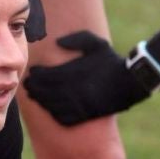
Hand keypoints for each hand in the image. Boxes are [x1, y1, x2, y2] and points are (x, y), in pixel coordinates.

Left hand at [24, 31, 145, 125]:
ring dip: (40, 101)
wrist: (130, 83)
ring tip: (35, 96)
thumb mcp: (96, 44)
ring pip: (50, 106)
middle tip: (29, 85)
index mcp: (72, 73)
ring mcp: (77, 105)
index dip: (35, 74)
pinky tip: (51, 108)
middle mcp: (72, 91)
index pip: (44, 76)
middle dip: (33, 88)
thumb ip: (76, 39)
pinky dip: (54, 114)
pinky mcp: (84, 116)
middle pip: (43, 92)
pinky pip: (62, 118)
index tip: (33, 71)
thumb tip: (57, 42)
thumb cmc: (112, 61)